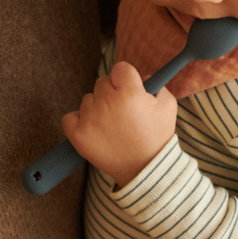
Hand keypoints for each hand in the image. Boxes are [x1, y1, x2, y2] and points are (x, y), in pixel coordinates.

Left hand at [62, 61, 176, 186]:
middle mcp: (107, 102)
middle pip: (102, 82)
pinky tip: (93, 130)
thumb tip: (139, 76)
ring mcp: (90, 118)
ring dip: (97, 108)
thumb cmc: (157, 138)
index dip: (126, 79)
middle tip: (123, 113)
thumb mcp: (168, 105)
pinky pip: (69, 117)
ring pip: (87, 99)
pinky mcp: (77, 134)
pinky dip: (78, 122)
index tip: (130, 90)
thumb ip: (156, 83)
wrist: (145, 170)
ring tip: (112, 127)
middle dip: (112, 93)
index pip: (120, 68)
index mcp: (129, 93)